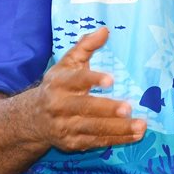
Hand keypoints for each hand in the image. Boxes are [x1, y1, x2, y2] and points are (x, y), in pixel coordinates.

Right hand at [33, 27, 146, 151]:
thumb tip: (105, 30)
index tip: (111, 80)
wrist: (32, 118)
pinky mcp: (73, 143)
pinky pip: (97, 142)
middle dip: (108, 109)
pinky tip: (135, 136)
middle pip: (86, 108)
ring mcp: (66, 127)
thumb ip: (86, 45)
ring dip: (119, 129)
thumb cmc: (57, 85)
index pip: (76, 80)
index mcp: (59, 83)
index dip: (93, 79)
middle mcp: (60, 106)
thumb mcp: (67, 62)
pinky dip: (117, 140)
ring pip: (94, 128)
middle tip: (128, 108)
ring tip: (140, 126)